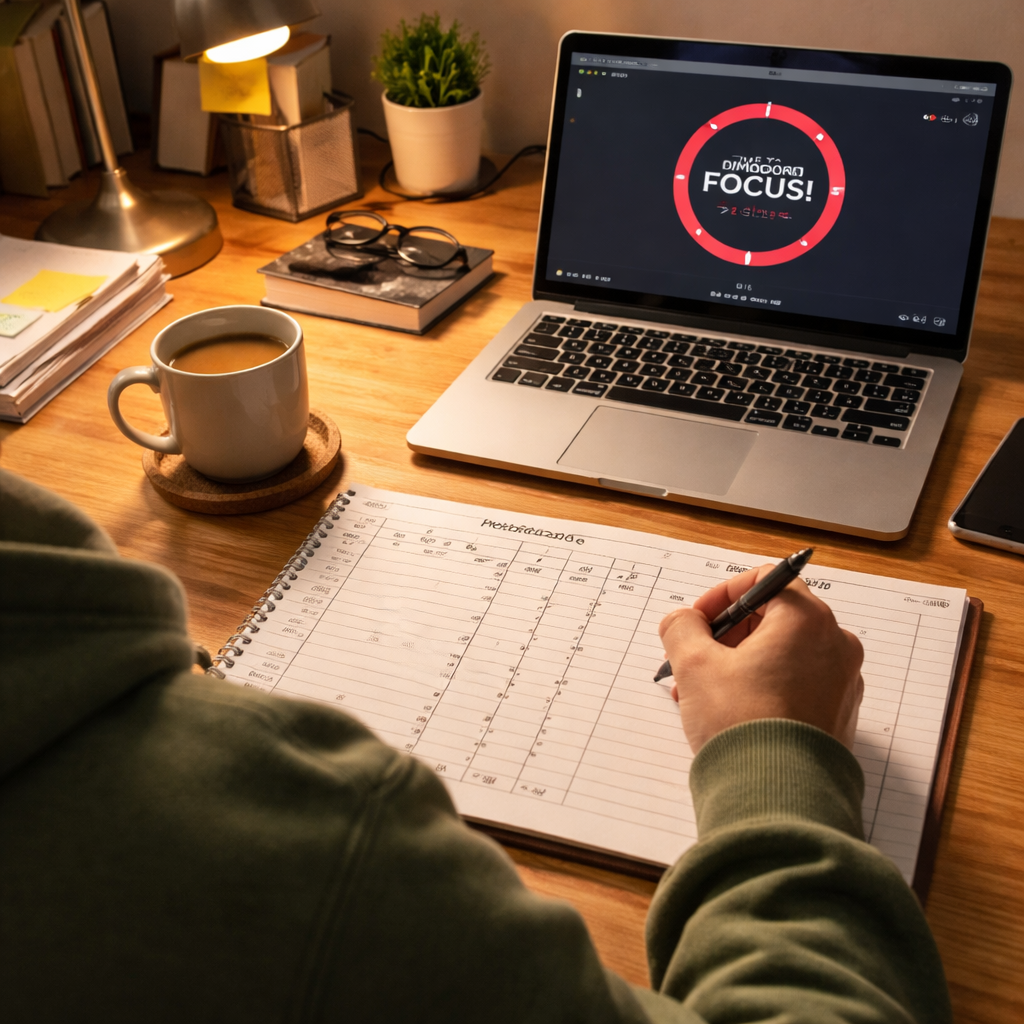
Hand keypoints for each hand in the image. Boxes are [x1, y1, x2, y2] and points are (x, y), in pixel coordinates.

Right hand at [658, 566, 863, 752]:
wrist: (777, 797)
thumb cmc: (741, 724)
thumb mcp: (694, 665)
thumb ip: (682, 627)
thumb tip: (683, 621)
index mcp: (807, 620)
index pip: (765, 579)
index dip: (722, 594)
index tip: (698, 620)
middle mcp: (835, 644)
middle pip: (773, 618)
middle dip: (725, 635)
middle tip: (693, 660)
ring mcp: (842, 681)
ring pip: (782, 654)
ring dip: (738, 663)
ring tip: (702, 694)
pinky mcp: (838, 714)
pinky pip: (796, 684)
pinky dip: (763, 687)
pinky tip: (730, 713)